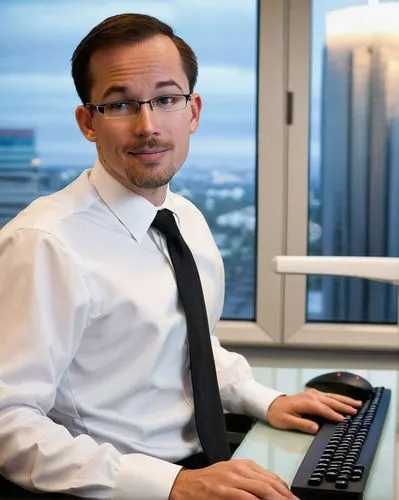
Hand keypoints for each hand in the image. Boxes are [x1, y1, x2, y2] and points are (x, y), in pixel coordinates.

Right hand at [169, 459, 298, 499]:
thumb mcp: (231, 474)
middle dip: (285, 497)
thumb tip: (273, 489)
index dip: (285, 491)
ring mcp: (232, 481)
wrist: (186, 485)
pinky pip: (247, 498)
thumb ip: (251, 479)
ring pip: (262, 491)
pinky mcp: (225, 492)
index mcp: (243, 465)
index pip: (271, 478)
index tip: (293, 499)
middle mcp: (240, 470)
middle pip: (270, 484)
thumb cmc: (209, 482)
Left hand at [267, 389, 362, 433]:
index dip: (335, 415)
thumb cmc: (278, 414)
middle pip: (331, 401)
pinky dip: (337, 397)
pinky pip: (328, 395)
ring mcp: (311, 394)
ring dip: (344, 400)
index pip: (324, 410)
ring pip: (332, 396)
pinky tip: (343, 399)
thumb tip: (316, 428)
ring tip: (357, 403)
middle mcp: (311, 396)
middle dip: (345, 405)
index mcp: (306, 403)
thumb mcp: (287, 422)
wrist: (270, 404)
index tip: (345, 420)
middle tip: (357, 409)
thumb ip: (302, 424)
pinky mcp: (311, 394)